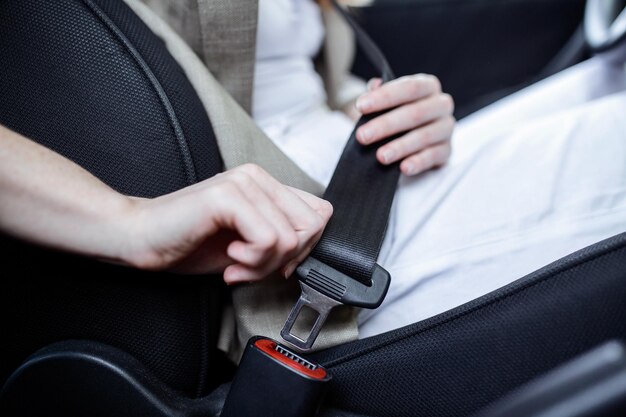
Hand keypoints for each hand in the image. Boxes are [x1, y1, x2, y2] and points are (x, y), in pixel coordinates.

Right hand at [124, 164, 331, 283]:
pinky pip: (270, 240)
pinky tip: (230, 258)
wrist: (142, 239)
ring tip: (237, 264)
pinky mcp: (228, 196)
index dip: (305, 247)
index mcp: (265, 185)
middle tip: (252, 267)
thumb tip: (307, 252)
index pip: (320, 213)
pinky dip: (253, 261)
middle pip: (313, 225)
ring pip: (292, 237)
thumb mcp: (248, 245)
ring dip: (264, 264)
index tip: (274, 263)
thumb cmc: (190, 243)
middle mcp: (258, 177)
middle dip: (286, 259)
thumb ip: (280, 240)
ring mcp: (244, 182)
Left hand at [355, 74, 454, 175]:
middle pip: (415, 113)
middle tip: (362, 136)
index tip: (360, 106)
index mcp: (428, 86)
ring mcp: (446, 128)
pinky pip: (434, 156)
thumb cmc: (396, 115)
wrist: (411, 139)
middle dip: (386, 125)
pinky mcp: (447, 150)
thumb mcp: (386, 102)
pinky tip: (404, 168)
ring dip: (400, 147)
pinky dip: (418, 162)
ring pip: (424, 136)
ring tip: (380, 157)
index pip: (409, 87)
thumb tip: (374, 85)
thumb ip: (379, 94)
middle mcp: (441, 104)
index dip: (384, 96)